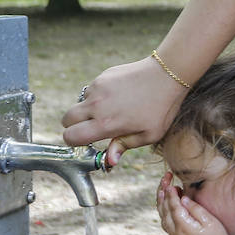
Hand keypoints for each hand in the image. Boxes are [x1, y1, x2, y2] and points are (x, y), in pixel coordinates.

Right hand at [62, 56, 187, 166]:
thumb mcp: (148, 134)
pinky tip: (118, 96)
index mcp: (106, 123)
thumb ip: (124, 146)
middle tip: (91, 127)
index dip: (74, 142)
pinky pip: (91, 90)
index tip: (86, 141)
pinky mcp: (102, 77)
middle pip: (66, 120)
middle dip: (74, 126)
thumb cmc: (161, 108)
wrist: (168, 74)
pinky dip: (97, 96)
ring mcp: (97, 88)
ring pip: (79, 103)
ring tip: (112, 110)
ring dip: (87, 110)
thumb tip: (109, 160)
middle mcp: (97, 105)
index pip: (70, 137)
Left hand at [156, 171, 233, 234]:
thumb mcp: (209, 220)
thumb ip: (195, 208)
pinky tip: (167, 204)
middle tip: (164, 180)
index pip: (173, 206)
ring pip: (162, 217)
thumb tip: (183, 198)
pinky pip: (166, 222)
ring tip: (163, 189)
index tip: (170, 183)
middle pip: (164, 210)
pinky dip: (165, 211)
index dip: (171, 193)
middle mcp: (175, 233)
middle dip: (163, 194)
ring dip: (162, 202)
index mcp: (183, 227)